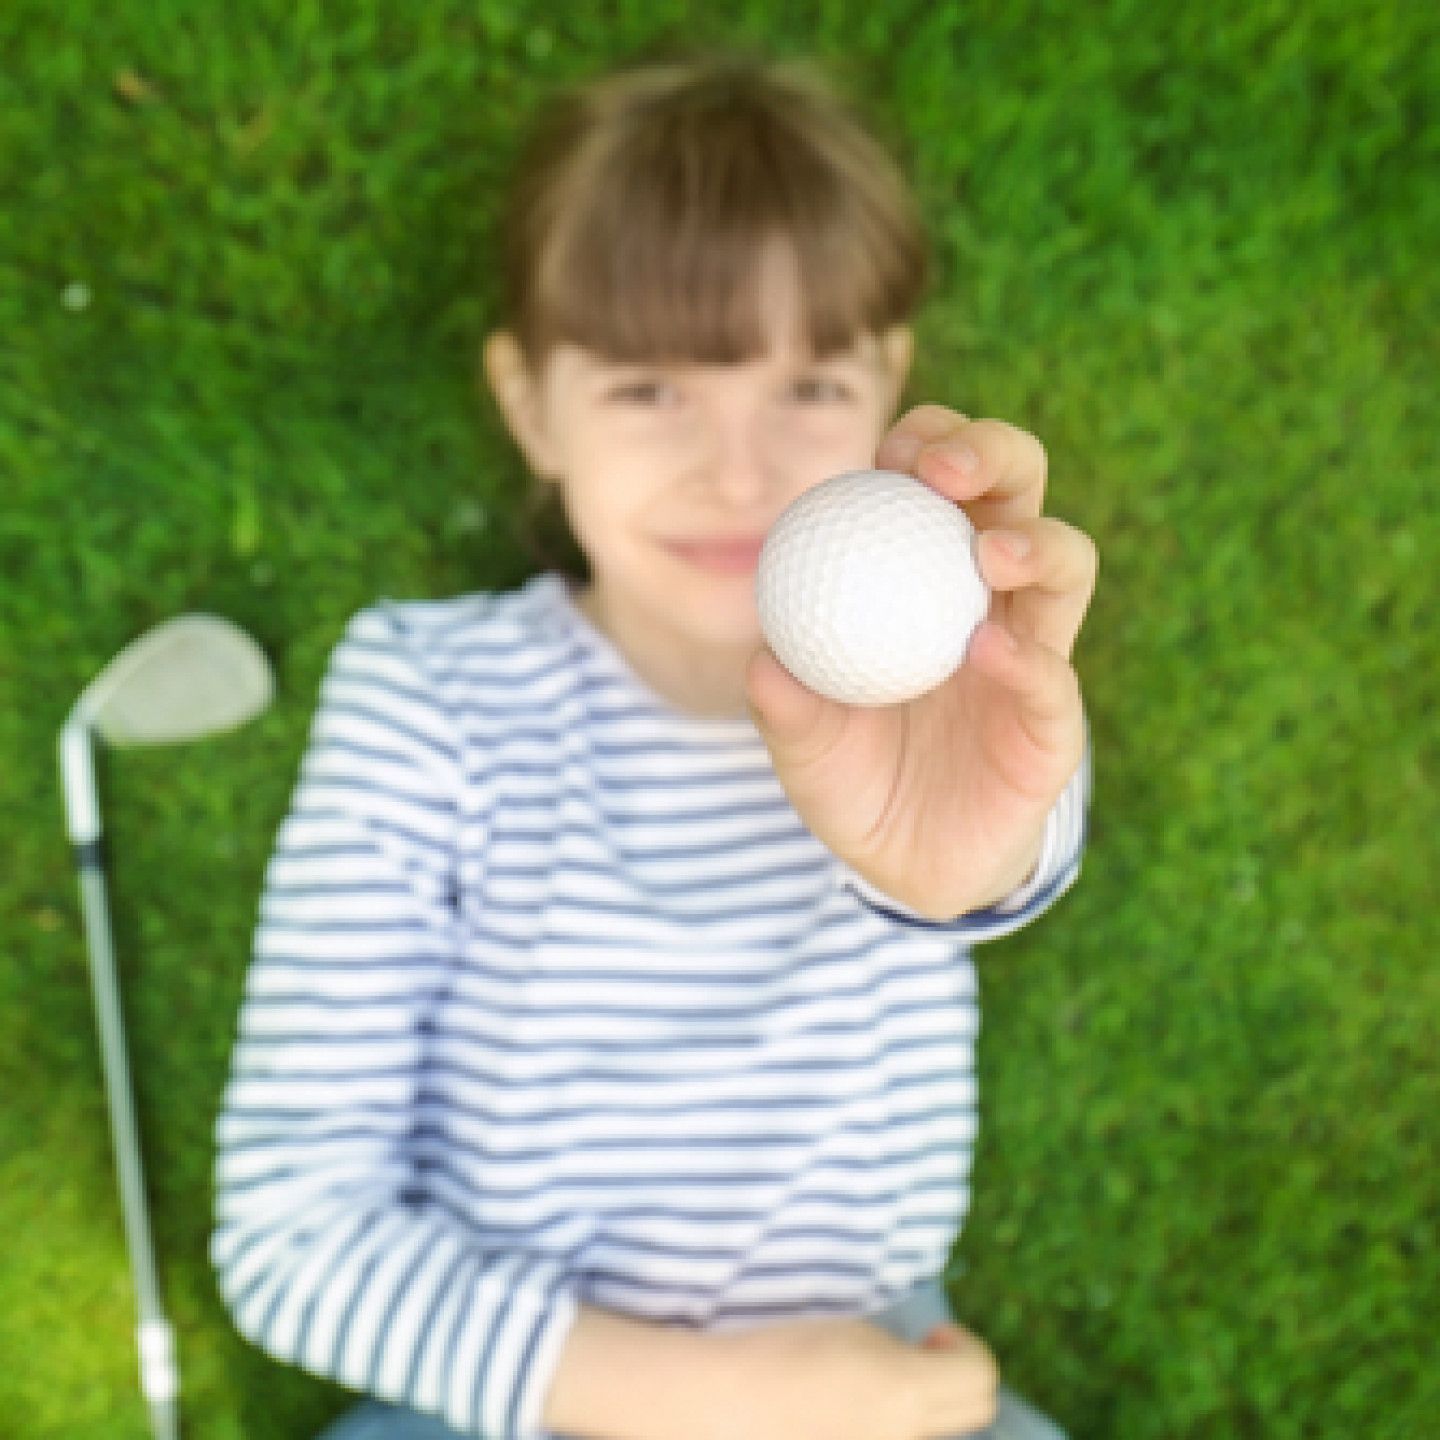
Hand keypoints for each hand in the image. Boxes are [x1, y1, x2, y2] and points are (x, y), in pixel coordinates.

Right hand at [713, 1313, 997, 1439]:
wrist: (727, 1408)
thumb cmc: (785, 1355)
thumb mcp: (854, 1335)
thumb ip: (901, 1356)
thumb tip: (920, 1370)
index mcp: (907, 1393)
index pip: (982, 1375)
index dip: (964, 1346)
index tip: (930, 1336)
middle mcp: (907, 1439)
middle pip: (978, 1411)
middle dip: (957, 1378)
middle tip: (918, 1359)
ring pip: (938, 1433)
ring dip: (927, 1407)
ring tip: (880, 1390)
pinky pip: (901, 1438)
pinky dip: (893, 1425)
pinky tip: (853, 1414)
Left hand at [746, 406, 1096, 920]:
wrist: (903, 867)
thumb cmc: (851, 781)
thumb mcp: (803, 741)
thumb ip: (783, 701)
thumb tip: (763, 658)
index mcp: (927, 576)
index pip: (941, 483)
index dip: (927, 443)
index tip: (889, 450)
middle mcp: (990, 600)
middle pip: (1019, 492)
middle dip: (993, 454)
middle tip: (943, 471)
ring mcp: (1033, 655)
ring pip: (1066, 566)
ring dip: (1034, 544)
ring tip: (989, 555)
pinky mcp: (1054, 723)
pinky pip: (1053, 679)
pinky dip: (1028, 659)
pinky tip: (985, 652)